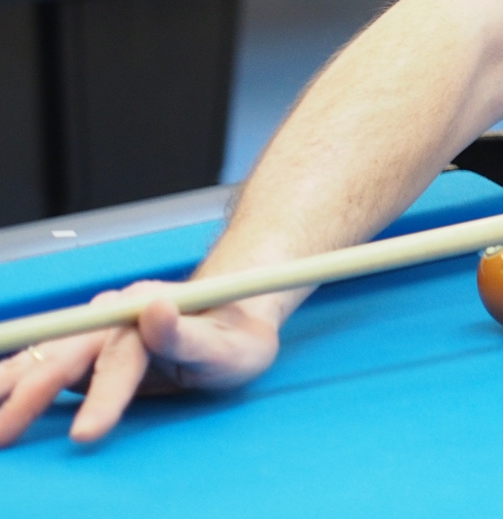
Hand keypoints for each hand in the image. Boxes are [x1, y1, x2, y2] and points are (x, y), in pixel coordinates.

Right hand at [0, 283, 279, 446]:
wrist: (231, 316)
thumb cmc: (234, 339)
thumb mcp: (228, 346)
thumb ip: (189, 335)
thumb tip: (155, 310)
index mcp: (149, 312)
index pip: (120, 362)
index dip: (103, 398)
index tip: (85, 434)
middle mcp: (113, 316)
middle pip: (65, 358)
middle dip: (29, 399)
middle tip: (4, 436)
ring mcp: (94, 328)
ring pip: (42, 357)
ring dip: (8, 385)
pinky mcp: (84, 346)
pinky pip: (40, 362)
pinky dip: (12, 378)